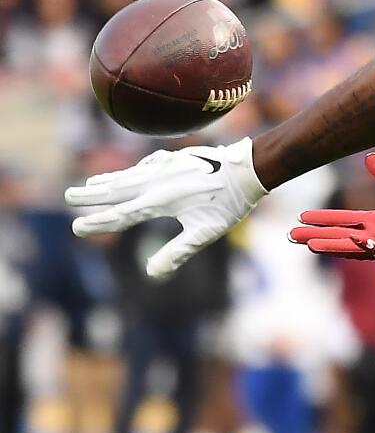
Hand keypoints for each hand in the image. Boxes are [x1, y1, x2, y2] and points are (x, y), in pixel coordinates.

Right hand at [64, 138, 265, 279]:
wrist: (248, 168)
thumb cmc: (228, 204)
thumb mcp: (205, 233)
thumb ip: (178, 252)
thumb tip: (152, 274)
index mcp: (160, 202)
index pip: (121, 215)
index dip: (99, 222)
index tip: (77, 227)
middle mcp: (158, 182)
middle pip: (118, 190)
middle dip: (92, 195)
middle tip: (68, 196)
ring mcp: (166, 167)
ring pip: (130, 176)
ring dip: (108, 181)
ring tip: (89, 184)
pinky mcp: (176, 159)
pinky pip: (145, 166)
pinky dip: (130, 171)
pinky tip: (128, 174)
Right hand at [289, 153, 374, 268]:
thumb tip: (368, 158)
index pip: (347, 220)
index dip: (325, 219)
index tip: (303, 216)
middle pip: (342, 236)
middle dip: (318, 236)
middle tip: (292, 235)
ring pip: (354, 247)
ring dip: (333, 245)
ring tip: (309, 243)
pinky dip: (364, 247)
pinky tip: (348, 242)